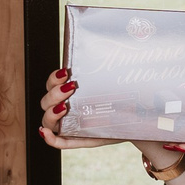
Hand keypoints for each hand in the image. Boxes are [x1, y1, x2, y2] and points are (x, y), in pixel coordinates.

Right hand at [37, 69, 176, 164]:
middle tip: (71, 88)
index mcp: (73, 92)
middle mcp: (68, 108)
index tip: (66, 73)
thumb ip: (115, 67)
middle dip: (54, 93)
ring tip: (64, 108)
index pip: (52, 84)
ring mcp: (71, 125)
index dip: (53, 78)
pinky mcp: (78, 140)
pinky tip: (47, 132)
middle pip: (46, 101)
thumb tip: (122, 43)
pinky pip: (59, 142)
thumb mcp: (118, 82)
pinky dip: (50, 138)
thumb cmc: (127, 99)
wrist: (138, 121)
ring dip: (51, 113)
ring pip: (48, 120)